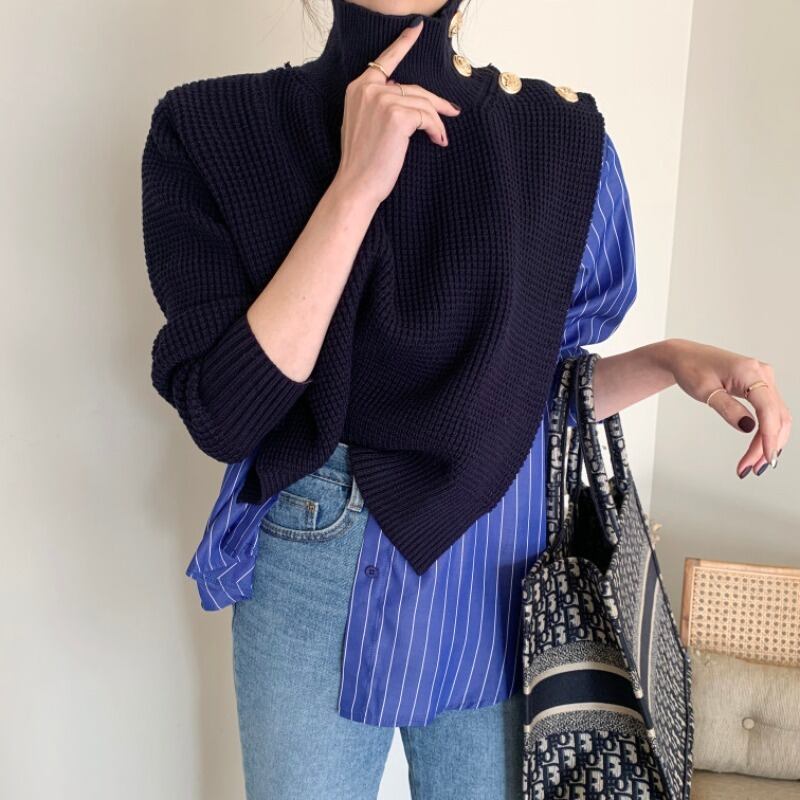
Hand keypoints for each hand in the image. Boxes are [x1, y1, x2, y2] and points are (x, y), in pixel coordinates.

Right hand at [333, 19, 460, 207]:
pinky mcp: (397, 115)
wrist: (356, 185)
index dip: (403, 44)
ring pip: (423, 103)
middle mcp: (369, 89)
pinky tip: (437, 141)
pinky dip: (436, 129)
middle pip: (413, 88)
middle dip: (435, 103)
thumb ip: (377, 104)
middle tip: (452, 112)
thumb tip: (404, 96)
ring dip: (436, 121)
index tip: (416, 29)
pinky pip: (427, 117)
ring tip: (440, 137)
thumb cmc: (362, 163)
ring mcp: (382, 100)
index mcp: (358, 88)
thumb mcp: (364, 125)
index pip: (385, 60)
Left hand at [665, 338, 790, 476]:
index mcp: (749, 371)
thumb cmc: (691, 369)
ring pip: (778, 416)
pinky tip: (760, 449)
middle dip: (767, 445)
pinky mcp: (760, 386)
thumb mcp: (704, 391)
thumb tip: (748, 427)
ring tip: (753, 464)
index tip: (765, 457)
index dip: (770, 436)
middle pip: (777, 416)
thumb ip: (727, 408)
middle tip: (751, 468)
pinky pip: (771, 412)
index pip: (768, 408)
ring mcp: (764, 379)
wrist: (685, 357)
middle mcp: (763, 374)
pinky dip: (768, 431)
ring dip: (769, 442)